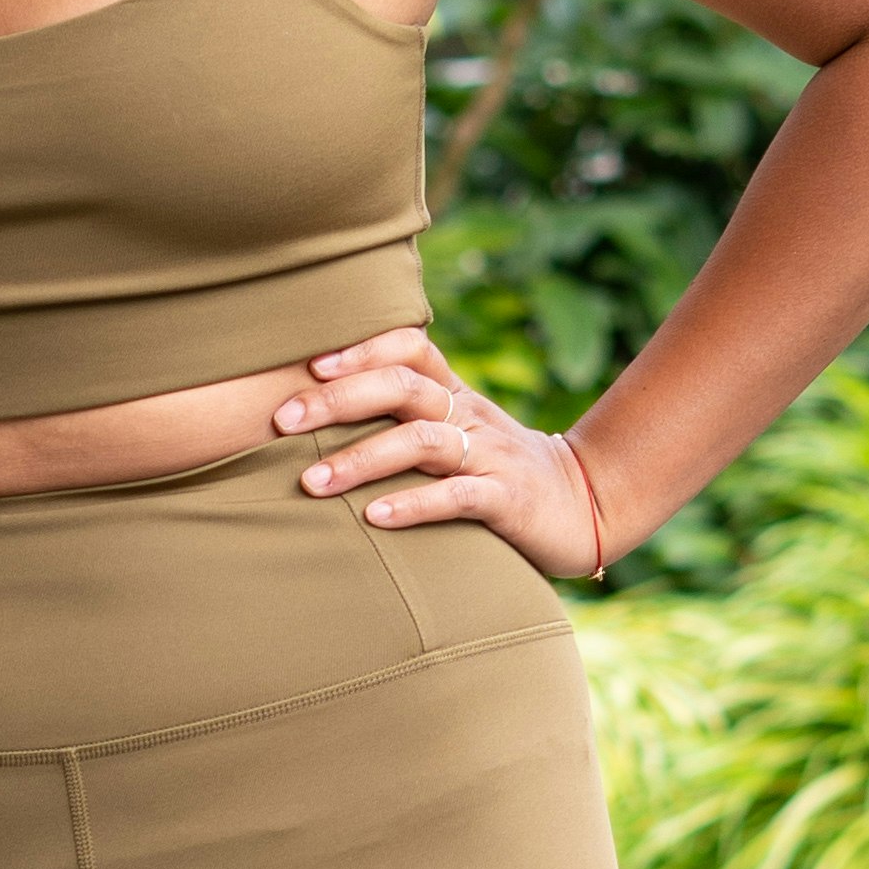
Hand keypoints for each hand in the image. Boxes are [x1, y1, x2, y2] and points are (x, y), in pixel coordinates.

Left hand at [274, 337, 609, 578]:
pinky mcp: (508, 500)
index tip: (308, 365)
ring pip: (422, 441)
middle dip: (339, 399)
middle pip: (403, 387)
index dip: (361, 350)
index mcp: (455, 396)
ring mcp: (490, 456)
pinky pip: (457, 496)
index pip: (409, 350)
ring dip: (362, 458)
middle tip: (283, 419)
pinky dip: (413, 504)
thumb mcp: (457, 434)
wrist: (586, 507)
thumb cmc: (498, 473)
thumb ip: (406, 420)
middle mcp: (471, 416)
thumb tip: (321, 411)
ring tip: (312, 482)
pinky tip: (374, 518)